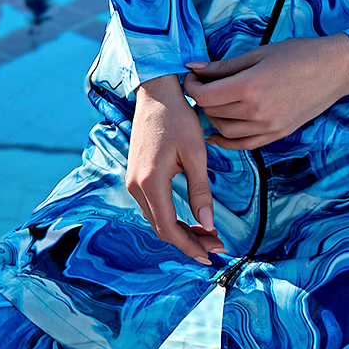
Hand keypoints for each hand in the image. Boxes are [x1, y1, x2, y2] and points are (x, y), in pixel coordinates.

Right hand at [126, 74, 225, 264]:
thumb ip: (201, 191)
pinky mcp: (135, 176)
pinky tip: (191, 219)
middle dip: (188, 242)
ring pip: (156, 220)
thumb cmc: (178, 118)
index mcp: (150, 182)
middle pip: (161, 228)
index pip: (169, 228)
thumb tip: (208, 225)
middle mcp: (136, 185)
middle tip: (216, 245)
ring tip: (208, 235)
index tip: (211, 255)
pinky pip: (152, 207)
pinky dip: (171, 218)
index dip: (190, 246)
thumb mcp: (196, 154)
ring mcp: (132, 181)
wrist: (156, 93)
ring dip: (180, 231)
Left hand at [185, 35, 348, 150]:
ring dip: (213, 117)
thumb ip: (223, 66)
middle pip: (212, 112)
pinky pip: (243, 145)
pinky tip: (216, 134)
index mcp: (249, 86)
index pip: (204, 96)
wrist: (335, 69)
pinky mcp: (277, 134)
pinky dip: (225, 141)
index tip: (194, 77)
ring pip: (224, 130)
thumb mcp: (258, 53)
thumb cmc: (298, 54)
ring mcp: (268, 126)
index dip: (192, 86)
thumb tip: (194, 68)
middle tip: (203, 85)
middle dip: (201, 98)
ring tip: (215, 103)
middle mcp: (256, 111)